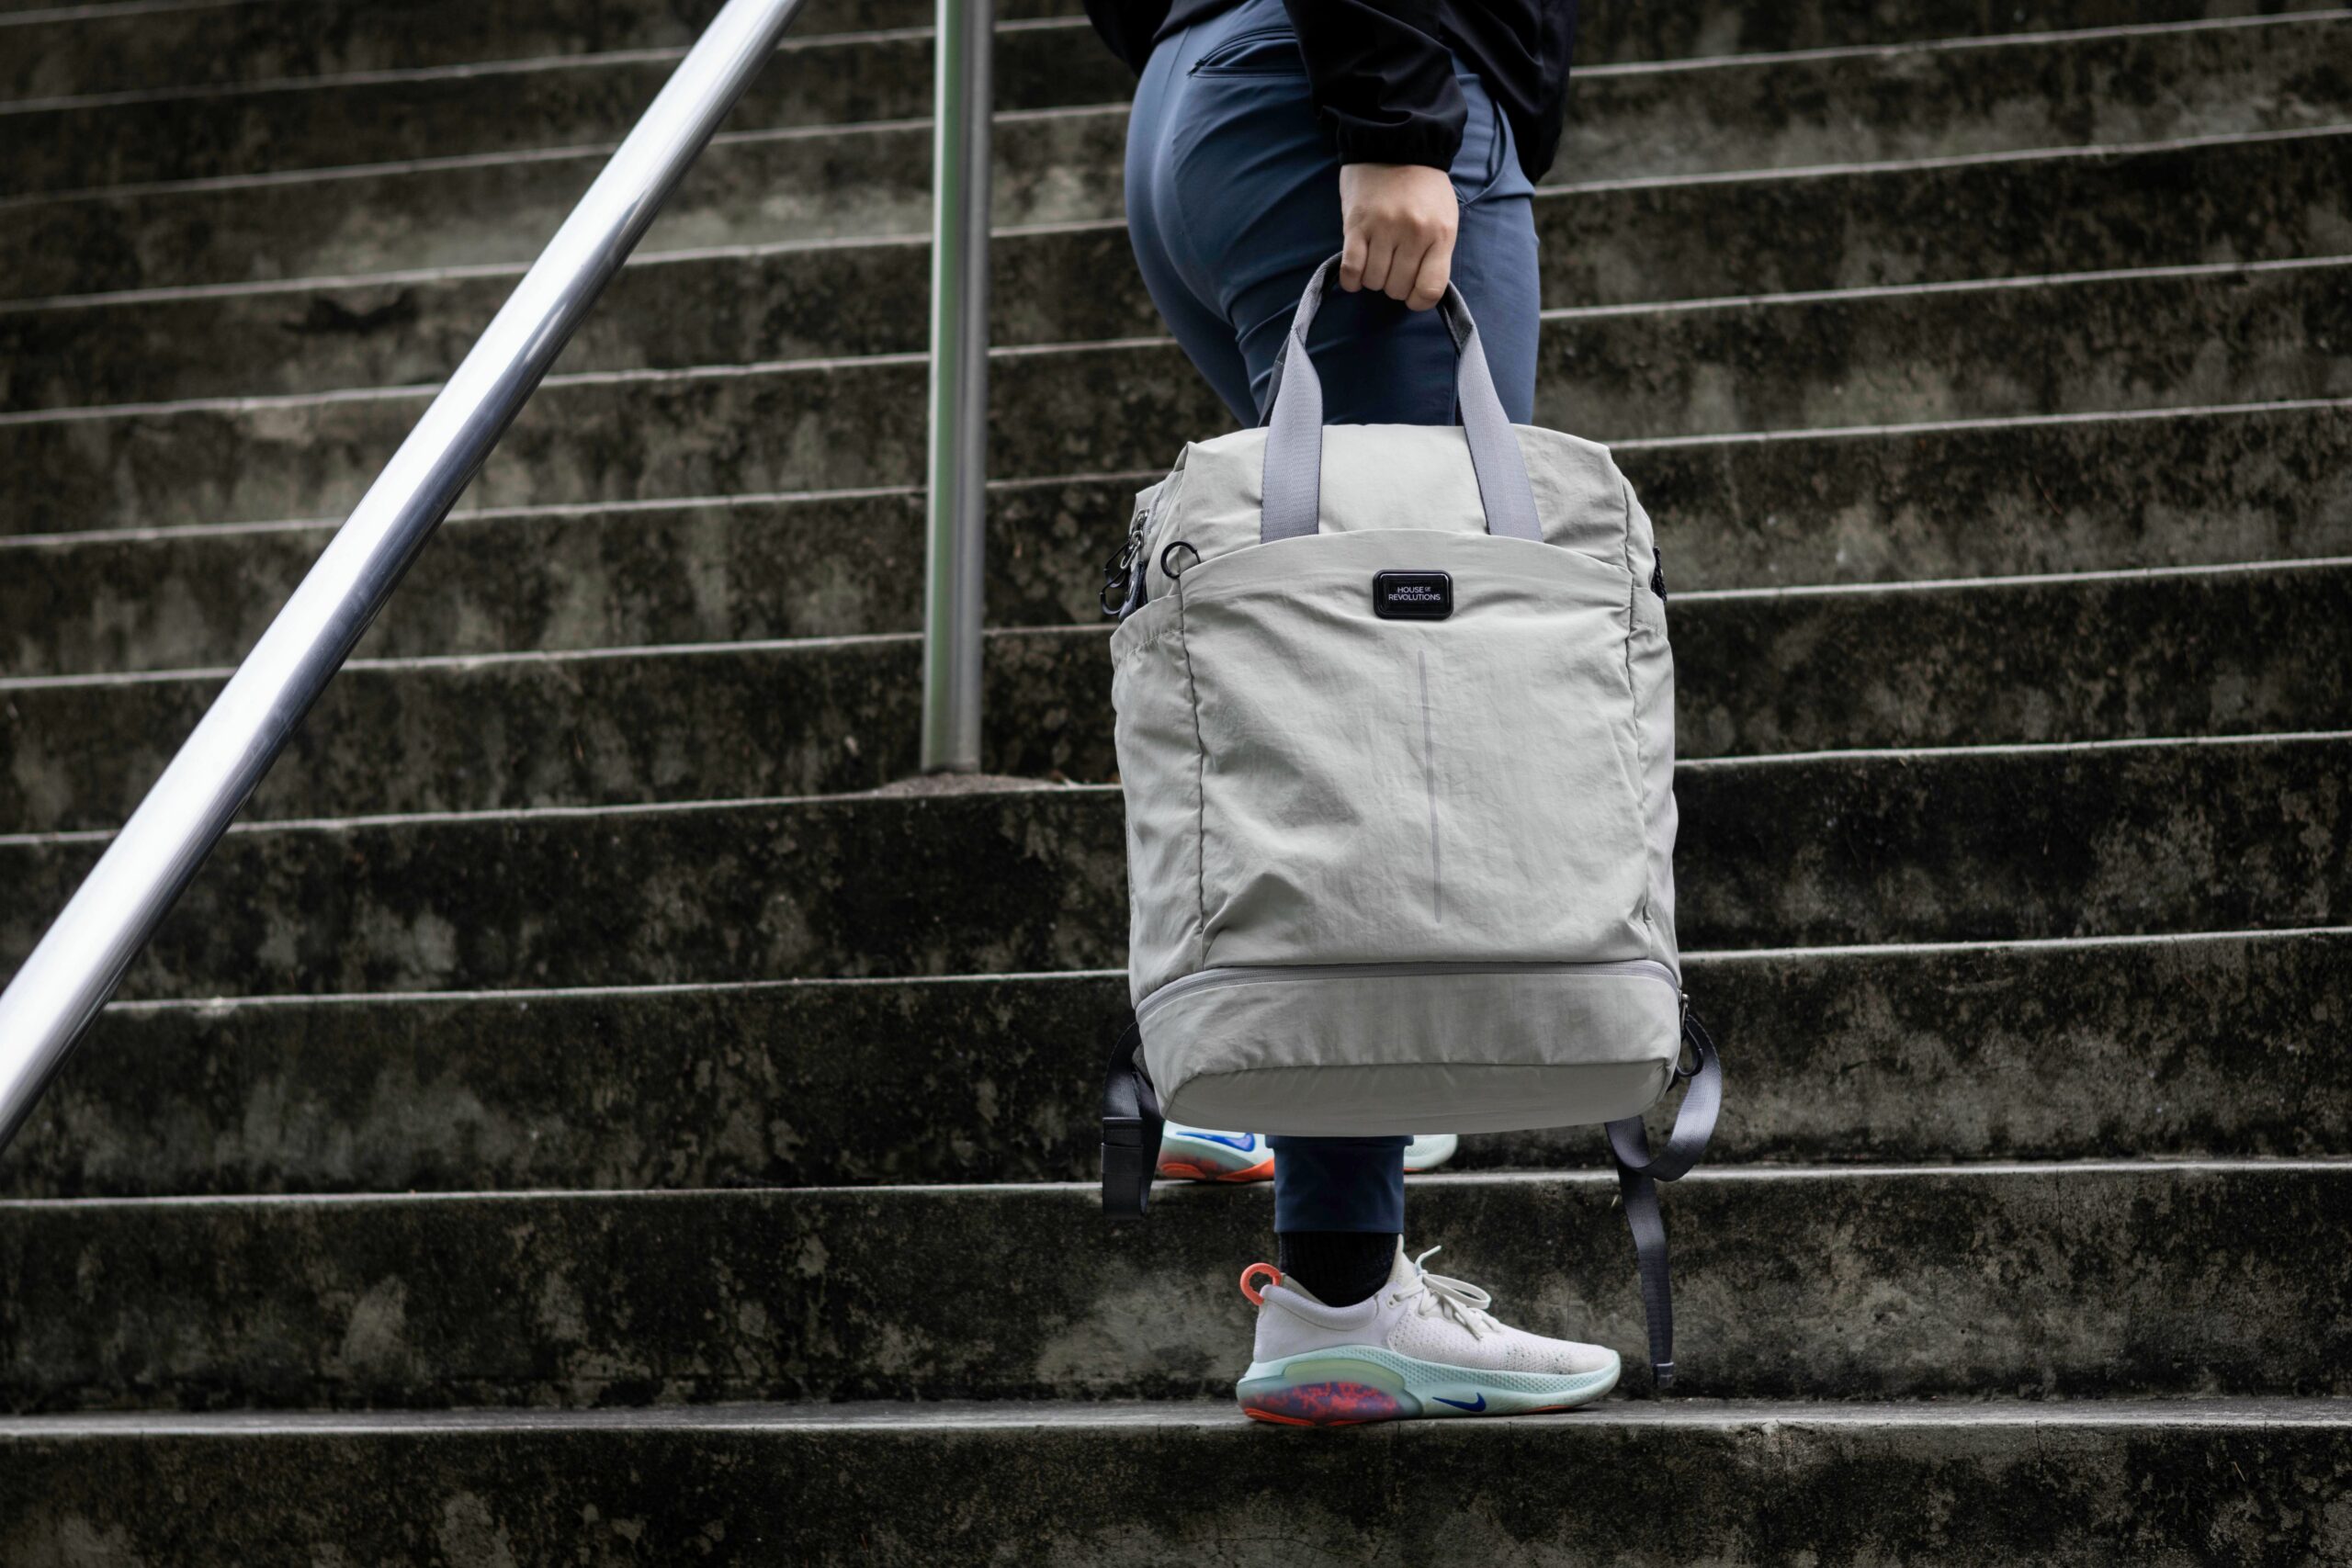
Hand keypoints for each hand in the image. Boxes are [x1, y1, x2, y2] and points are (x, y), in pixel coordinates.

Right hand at [1338, 162, 1458, 310]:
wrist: (1395, 143)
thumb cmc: (1422, 186)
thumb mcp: (1445, 216)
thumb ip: (1436, 251)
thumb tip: (1421, 289)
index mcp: (1440, 233)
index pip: (1430, 289)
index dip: (1419, 301)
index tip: (1412, 294)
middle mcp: (1413, 233)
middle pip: (1398, 288)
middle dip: (1394, 285)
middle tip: (1392, 268)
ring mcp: (1383, 228)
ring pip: (1374, 281)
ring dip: (1373, 279)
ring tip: (1375, 261)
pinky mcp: (1356, 224)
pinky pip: (1351, 269)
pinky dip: (1352, 279)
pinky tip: (1355, 274)